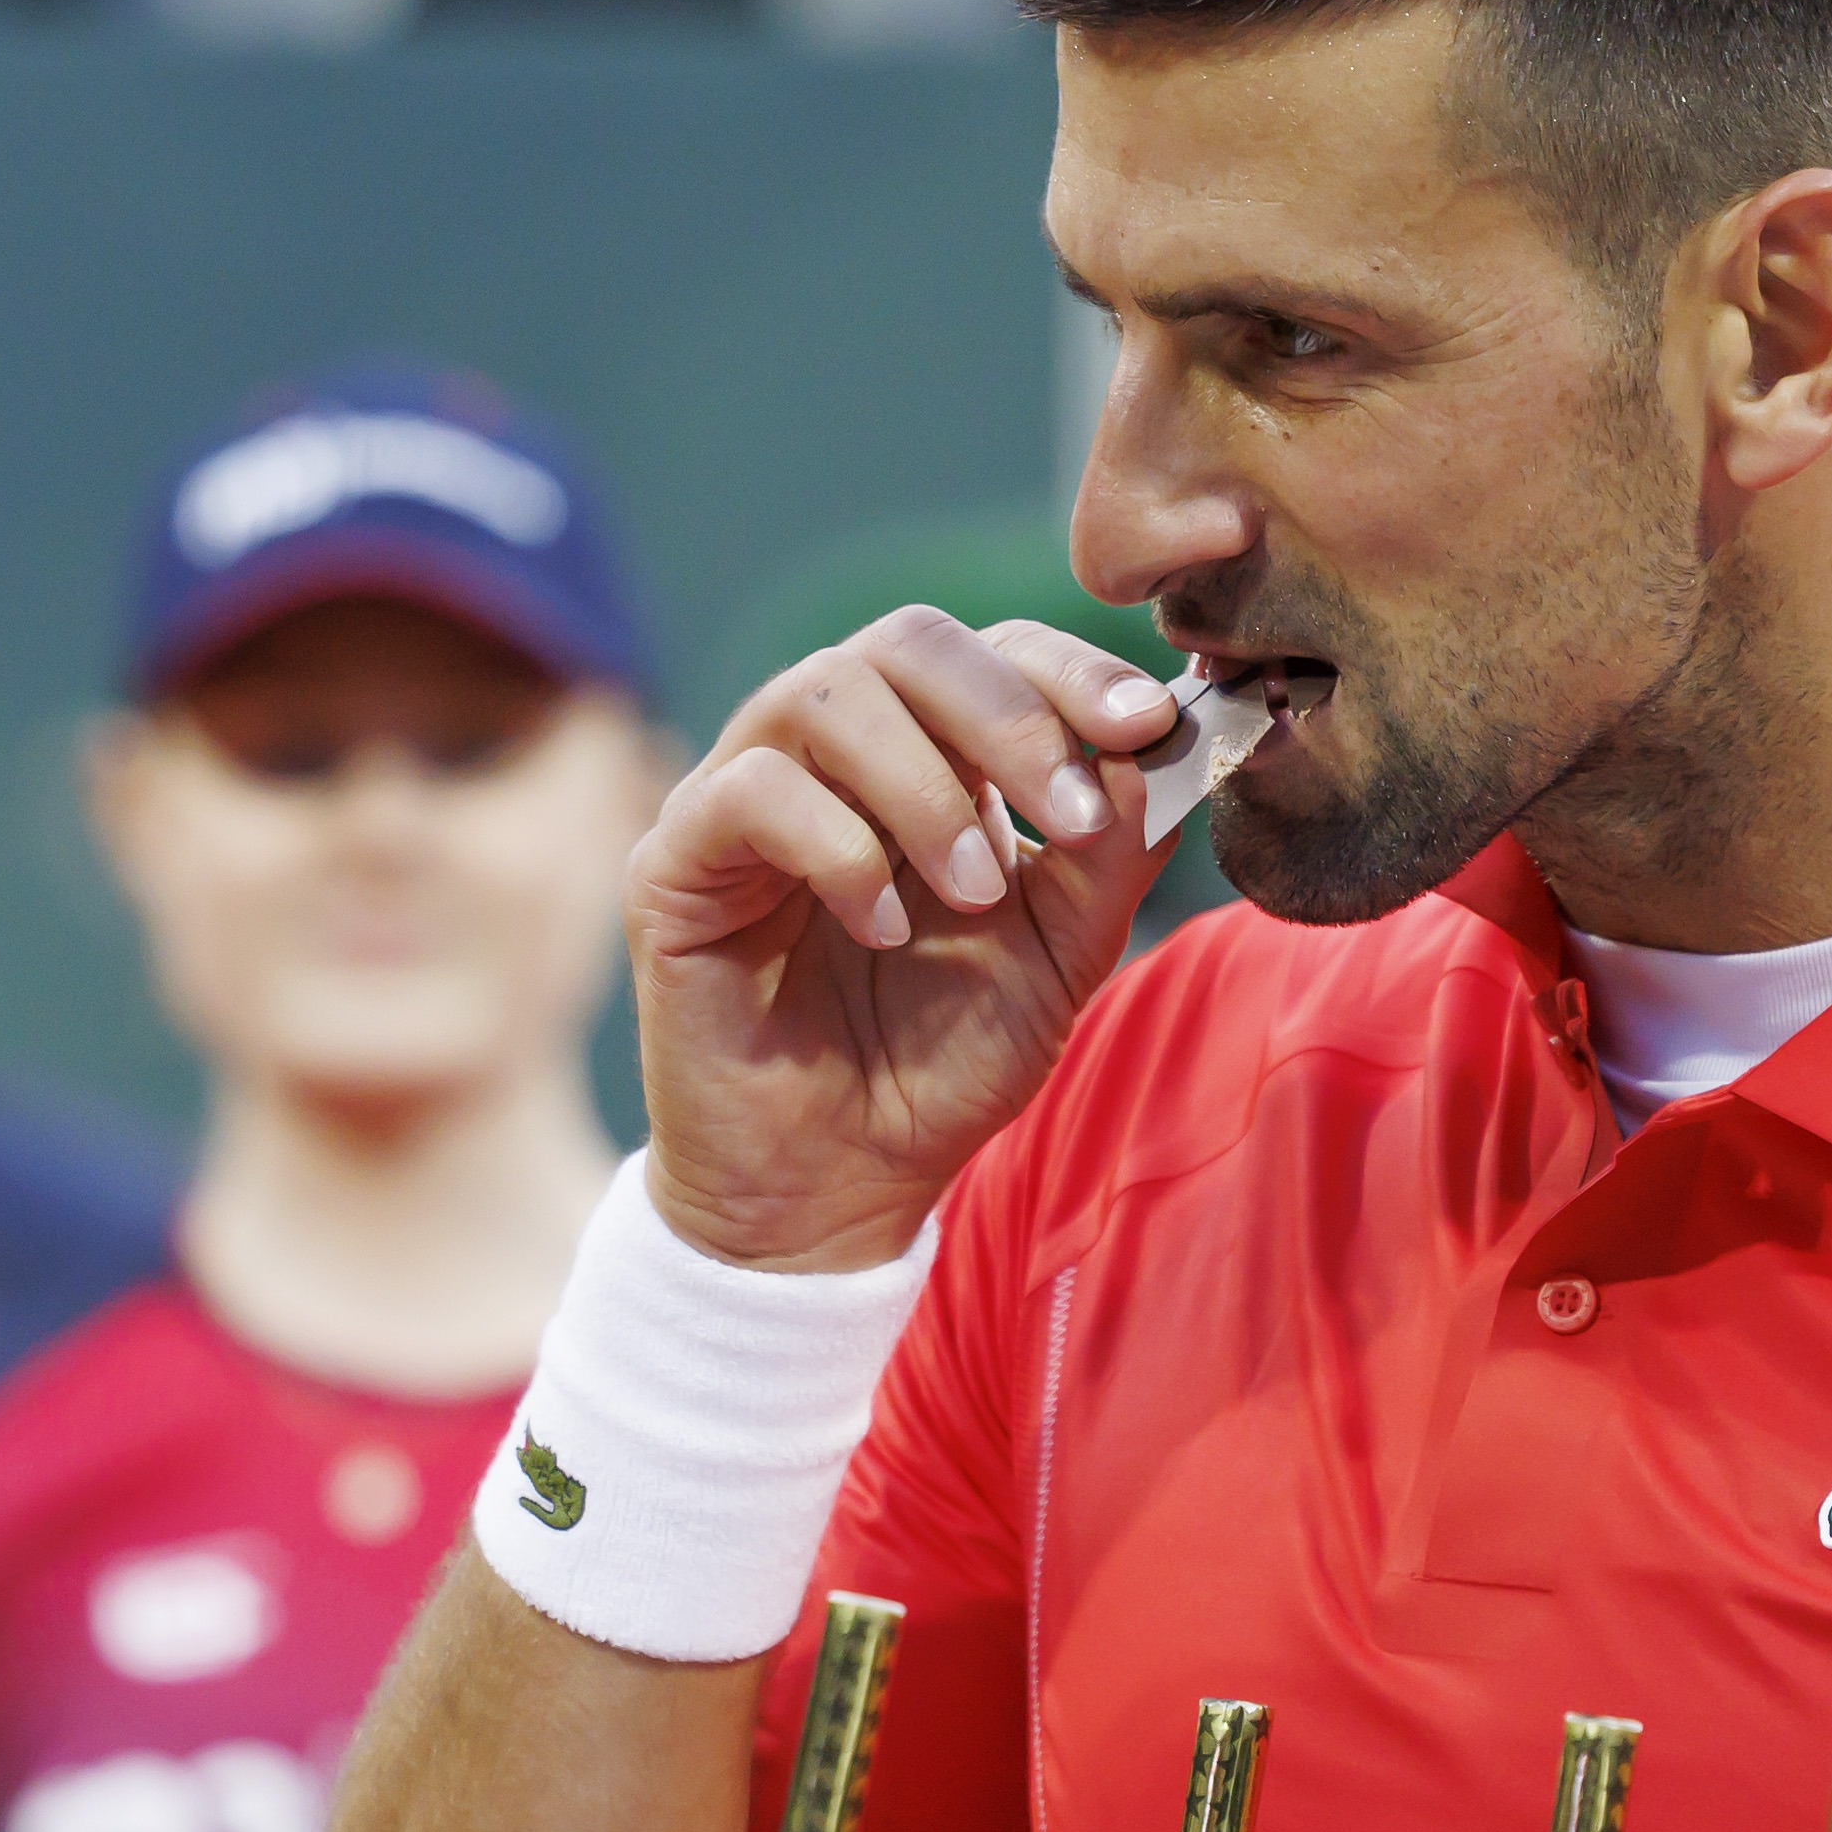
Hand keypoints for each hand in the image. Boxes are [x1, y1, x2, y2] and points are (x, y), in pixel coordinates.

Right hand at [628, 610, 1183, 1274]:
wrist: (838, 1189)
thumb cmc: (940, 1065)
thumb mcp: (1062, 959)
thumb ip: (1111, 855)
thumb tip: (1156, 748)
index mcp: (928, 758)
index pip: (990, 654)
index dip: (1071, 671)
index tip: (1148, 726)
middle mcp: (831, 756)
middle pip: (908, 642)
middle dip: (1010, 714)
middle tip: (1072, 811)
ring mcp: (744, 796)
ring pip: (825, 694)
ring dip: (928, 787)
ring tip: (977, 893)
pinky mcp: (676, 862)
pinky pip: (748, 792)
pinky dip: (836, 847)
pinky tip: (878, 930)